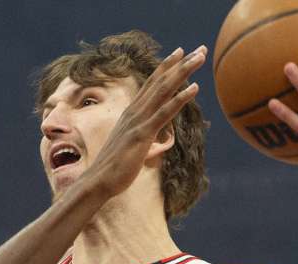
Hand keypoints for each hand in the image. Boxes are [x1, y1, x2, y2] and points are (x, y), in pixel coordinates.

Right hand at [81, 45, 207, 198]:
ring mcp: (138, 121)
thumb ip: (144, 140)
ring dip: (183, 72)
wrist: (97, 181)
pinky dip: (180, 98)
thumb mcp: (132, 149)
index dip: (167, 67)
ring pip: (164, 90)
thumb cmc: (114, 168)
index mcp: (131, 113)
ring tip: (200, 57)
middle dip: (181, 63)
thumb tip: (154, 144)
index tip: (181, 53)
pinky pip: (164, 112)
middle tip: (200, 48)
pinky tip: (195, 87)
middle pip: (161, 81)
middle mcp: (134, 112)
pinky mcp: (142, 134)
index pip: (152, 84)